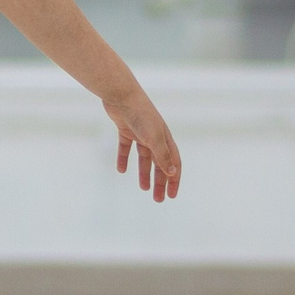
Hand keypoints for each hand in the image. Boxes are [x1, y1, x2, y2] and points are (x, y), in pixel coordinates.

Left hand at [105, 86, 181, 202]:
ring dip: (145, 173)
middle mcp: (155, 137)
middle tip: (158, 199)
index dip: (174, 180)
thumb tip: (172, 173)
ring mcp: (140, 133)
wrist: (121, 95)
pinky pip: (126, 148)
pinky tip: (121, 170)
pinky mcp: (125, 129)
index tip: (172, 196)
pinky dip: (124, 159)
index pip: (173, 163)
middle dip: (160, 182)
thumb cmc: (141, 114)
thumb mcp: (153, 137)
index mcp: (165, 139)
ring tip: (143, 189)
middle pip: (160, 164)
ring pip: (144, 158)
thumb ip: (162, 155)